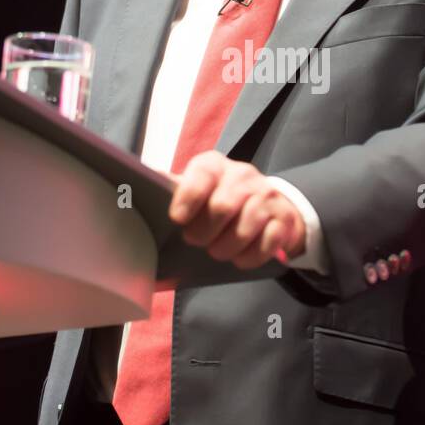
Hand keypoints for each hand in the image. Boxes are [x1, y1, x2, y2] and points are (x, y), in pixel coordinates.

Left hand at [168, 151, 305, 268]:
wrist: (268, 204)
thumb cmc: (220, 198)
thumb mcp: (196, 188)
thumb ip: (172, 188)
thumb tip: (141, 183)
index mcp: (214, 166)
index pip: (202, 174)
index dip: (188, 198)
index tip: (178, 219)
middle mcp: (242, 175)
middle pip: (223, 206)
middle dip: (205, 233)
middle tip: (196, 242)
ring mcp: (267, 196)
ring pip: (246, 227)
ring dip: (227, 248)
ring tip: (218, 252)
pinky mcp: (283, 219)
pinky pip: (267, 243)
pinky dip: (250, 257)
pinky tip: (240, 258)